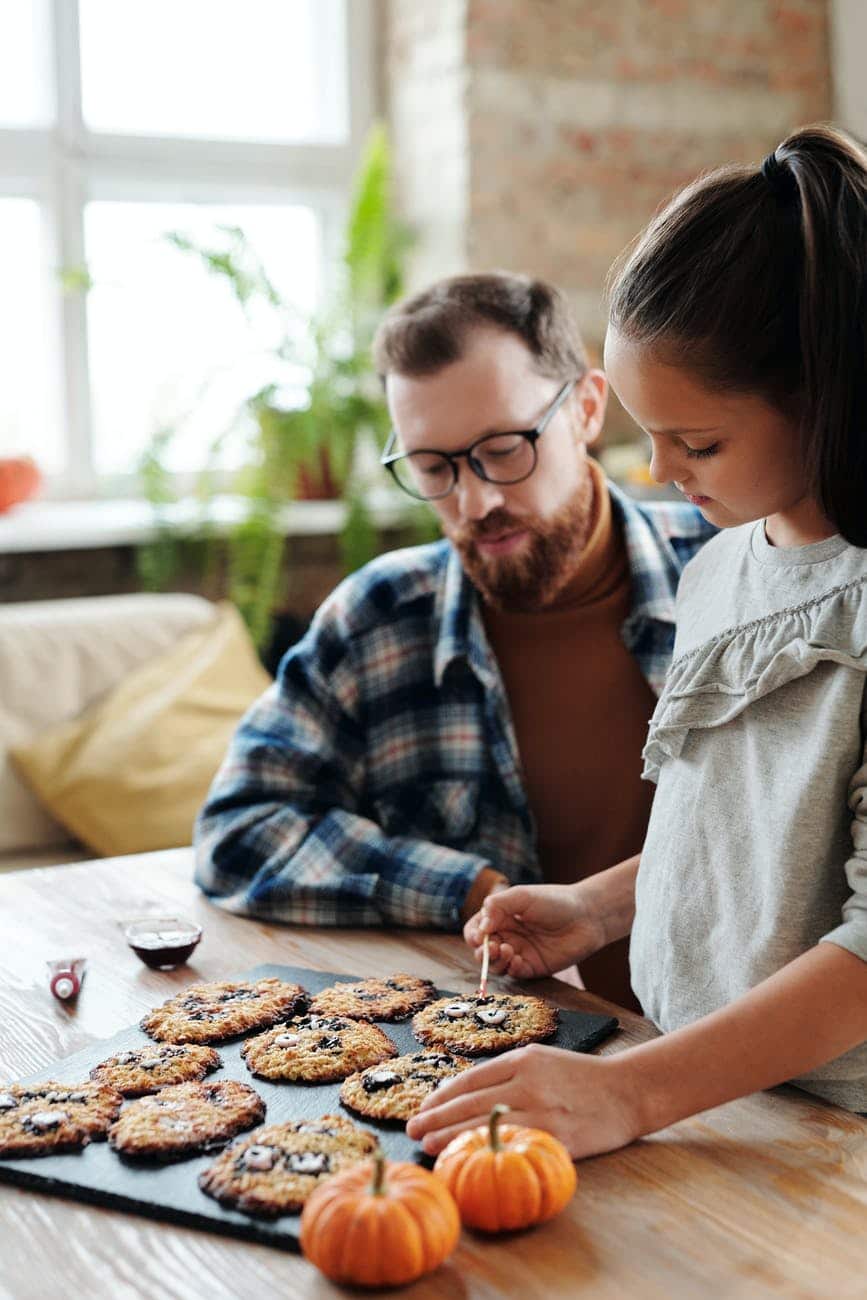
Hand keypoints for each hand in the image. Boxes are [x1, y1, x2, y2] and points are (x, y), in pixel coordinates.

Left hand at [405, 1044, 639, 1158]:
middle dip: (436, 1117)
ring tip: (427, 1145)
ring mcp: (543, 1112)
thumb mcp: (542, 1060)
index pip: (470, 1079)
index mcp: (524, 1060)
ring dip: (452, 1137)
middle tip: (412, 1129)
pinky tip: (472, 1162)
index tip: (422, 1107)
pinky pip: (515, 1148)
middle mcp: (529, 1083)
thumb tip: (463, 1094)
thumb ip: (507, 1074)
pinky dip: (490, 1155)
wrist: (628, 1091)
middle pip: (471, 1103)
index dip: (441, 1095)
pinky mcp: (557, 1139)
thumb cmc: (581, 1077)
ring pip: (486, 1126)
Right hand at [463, 882, 604, 978]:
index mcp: (501, 917)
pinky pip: (514, 973)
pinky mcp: (533, 967)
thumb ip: (498, 905)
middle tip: (492, 947)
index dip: (473, 934)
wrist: (587, 916)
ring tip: (506, 950)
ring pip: (496, 964)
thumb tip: (481, 927)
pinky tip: (517, 959)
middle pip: (482, 950)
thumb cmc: (555, 901)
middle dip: (482, 951)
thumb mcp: (522, 896)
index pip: (476, 929)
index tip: (479, 935)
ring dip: (494, 961)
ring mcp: (520, 952)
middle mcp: (508, 936)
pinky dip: (510, 969)